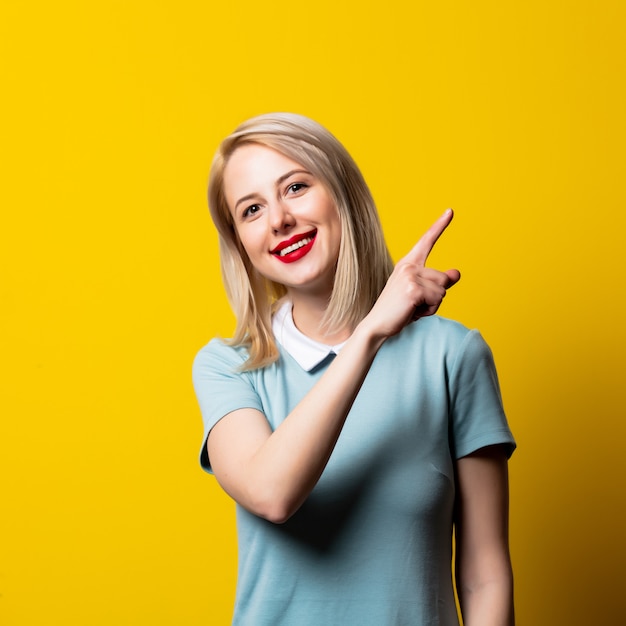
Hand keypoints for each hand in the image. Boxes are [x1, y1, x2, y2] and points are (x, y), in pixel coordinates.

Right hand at [363, 209, 460, 338]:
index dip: (439, 226)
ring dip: (433, 304)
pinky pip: (437, 299)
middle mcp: (408, 266)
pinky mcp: (413, 289)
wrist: (377, 325)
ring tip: (413, 307)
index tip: (450, 211)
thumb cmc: (398, 309)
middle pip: (444, 279)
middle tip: (415, 303)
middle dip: (436, 296)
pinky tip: (413, 311)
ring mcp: (410, 276)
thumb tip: (457, 273)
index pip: (426, 241)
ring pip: (442, 291)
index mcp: (408, 264)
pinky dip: (429, 310)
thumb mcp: (420, 293)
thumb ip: (438, 282)